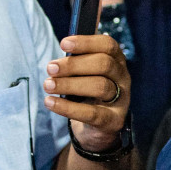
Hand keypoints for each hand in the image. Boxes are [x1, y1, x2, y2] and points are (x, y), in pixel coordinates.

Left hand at [44, 32, 131, 151]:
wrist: (95, 129)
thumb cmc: (86, 93)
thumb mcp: (84, 73)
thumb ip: (77, 57)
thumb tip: (66, 41)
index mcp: (116, 61)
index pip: (108, 45)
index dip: (86, 42)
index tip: (63, 44)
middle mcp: (122, 78)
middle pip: (104, 64)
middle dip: (74, 65)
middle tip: (50, 68)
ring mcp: (121, 100)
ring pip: (100, 86)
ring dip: (69, 84)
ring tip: (48, 85)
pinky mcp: (113, 120)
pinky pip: (91, 113)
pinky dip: (67, 108)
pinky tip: (50, 102)